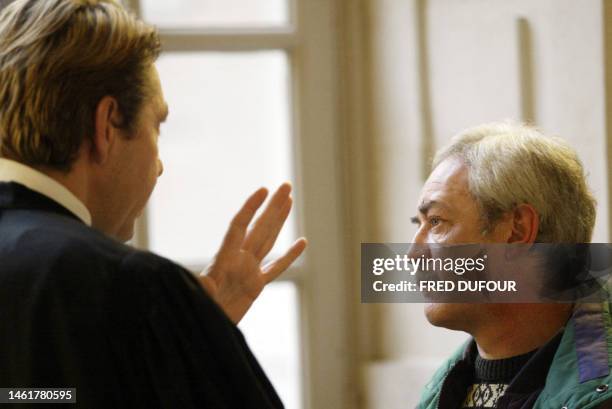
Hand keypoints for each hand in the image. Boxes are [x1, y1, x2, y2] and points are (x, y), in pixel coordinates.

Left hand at [199, 183, 306, 322]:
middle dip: (272, 206)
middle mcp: (238, 260)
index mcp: (223, 259)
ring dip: (279, 221)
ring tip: (289, 200)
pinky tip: (301, 243)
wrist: (197, 328)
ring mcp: (248, 272)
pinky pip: (276, 268)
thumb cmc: (192, 311)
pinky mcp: (255, 287)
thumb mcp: (196, 299)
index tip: (263, 190)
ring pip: (268, 240)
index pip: (239, 227)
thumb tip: (206, 284)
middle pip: (259, 227)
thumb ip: (202, 290)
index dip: (251, 208)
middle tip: (286, 186)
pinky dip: (289, 256)